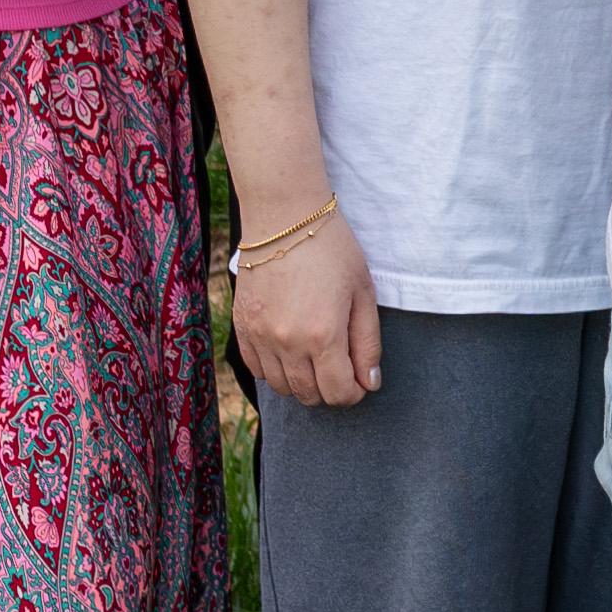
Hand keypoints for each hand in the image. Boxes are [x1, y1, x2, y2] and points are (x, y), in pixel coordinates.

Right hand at [230, 204, 381, 409]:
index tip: (358, 380)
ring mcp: (260, 337)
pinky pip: (256, 368)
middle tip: (339, 368)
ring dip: (301, 382)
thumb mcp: (363, 293)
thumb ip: (367, 343)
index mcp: (323, 336)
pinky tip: (289, 351)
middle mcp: (288, 343)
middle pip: (308, 395)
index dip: (353, 393)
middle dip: (329, 390)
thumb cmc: (332, 250)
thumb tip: (369, 384)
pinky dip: (274, 369)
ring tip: (315, 359)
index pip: (337, 393)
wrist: (285, 217)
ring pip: (281, 386)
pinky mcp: (241, 327)